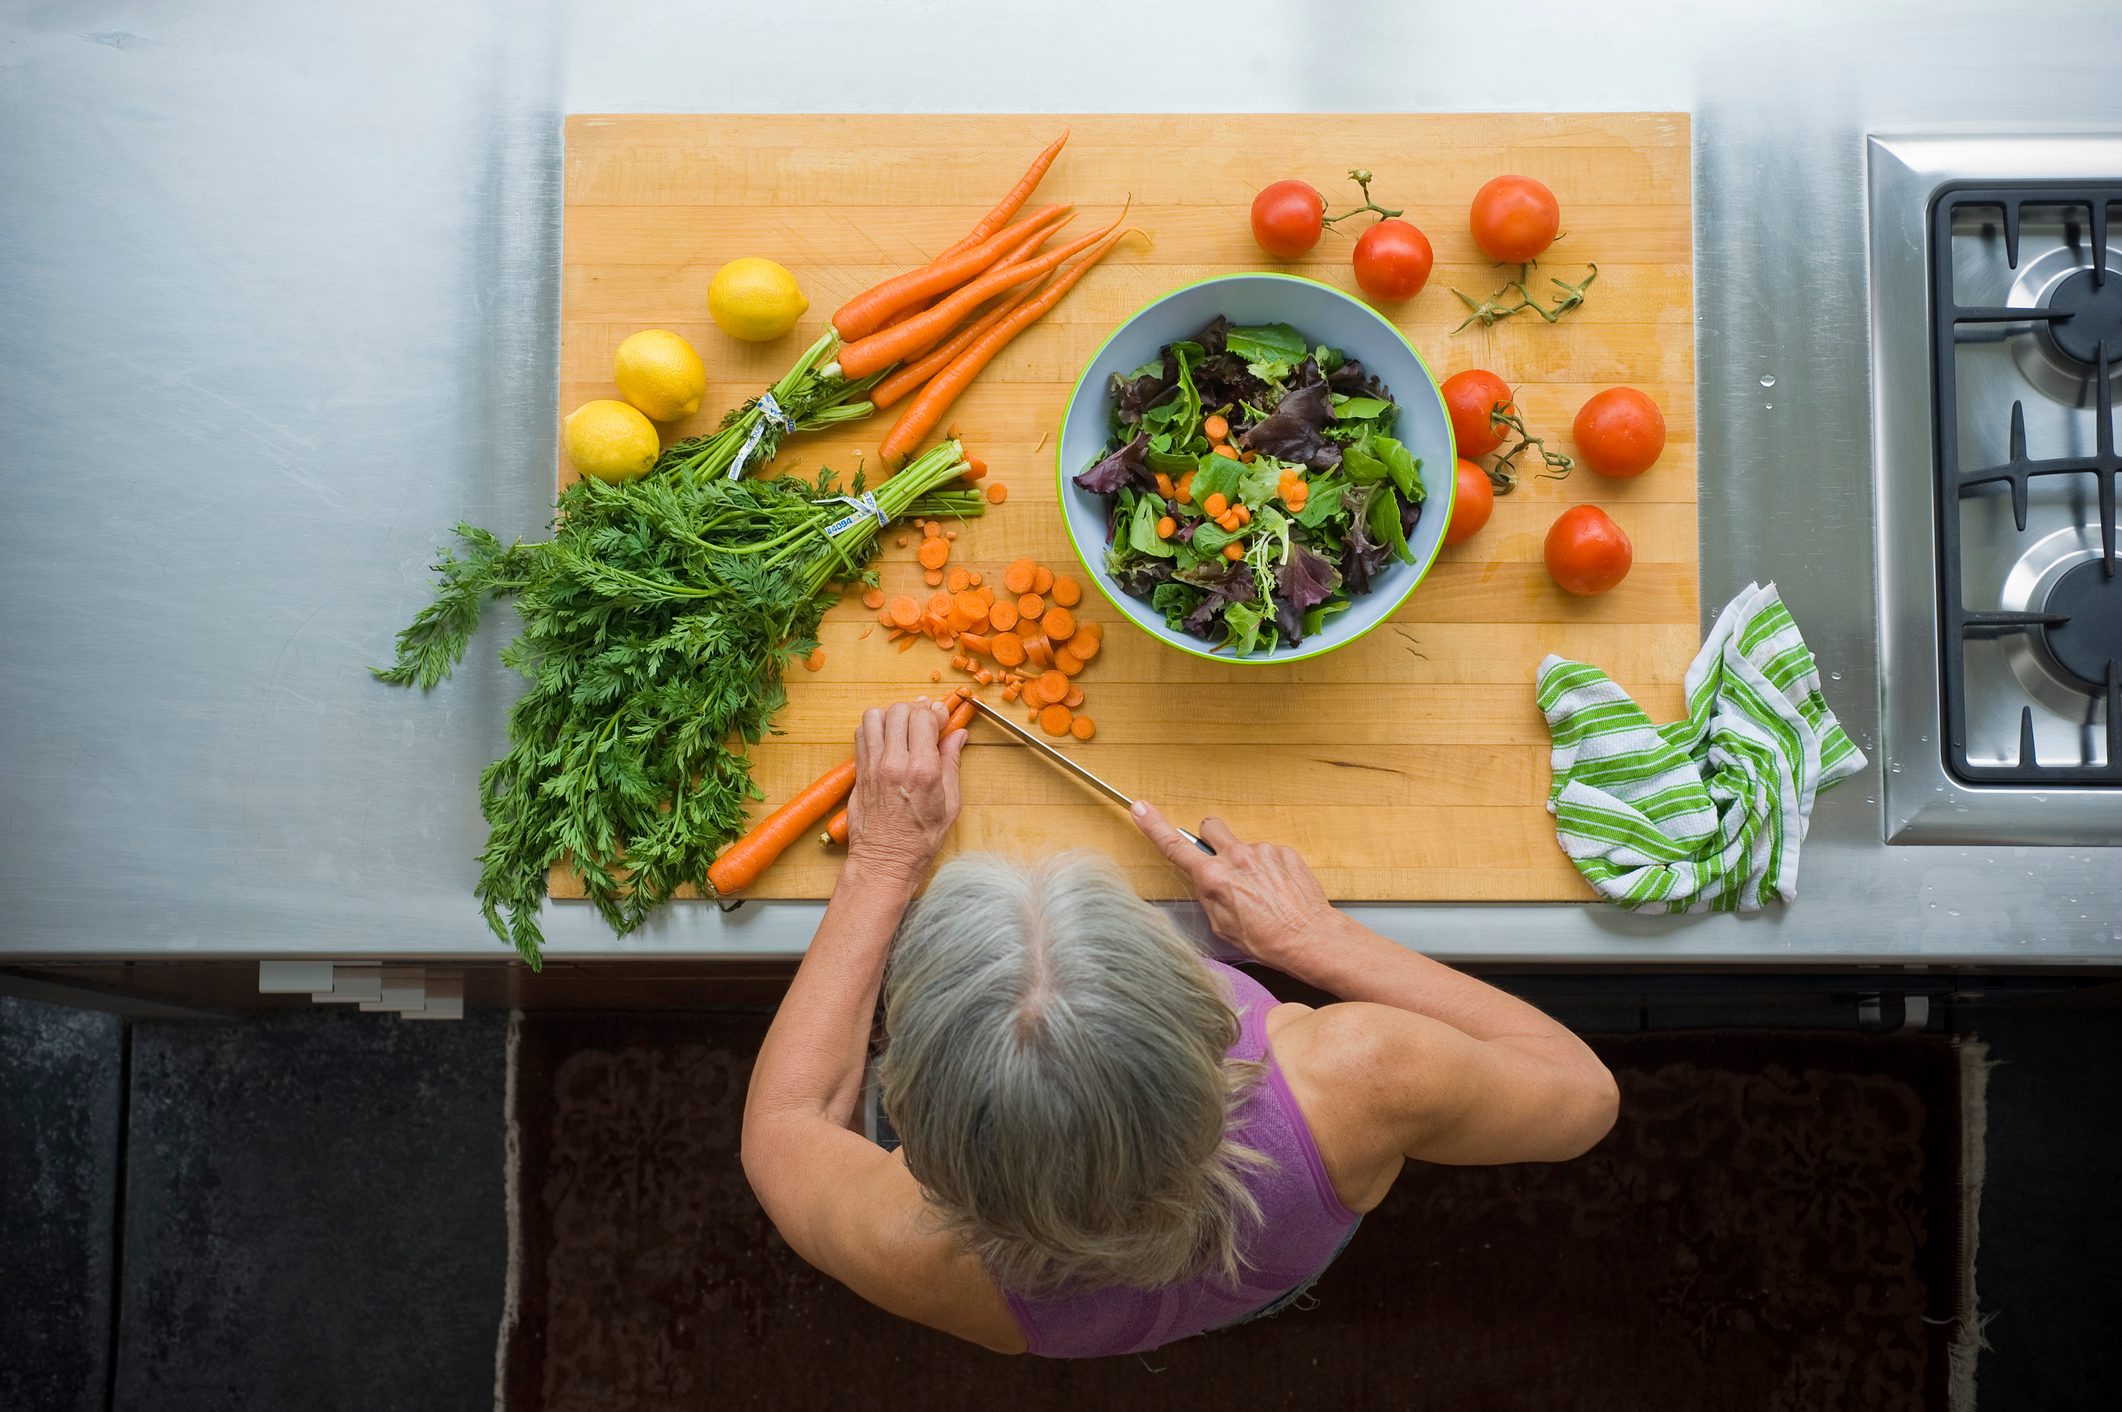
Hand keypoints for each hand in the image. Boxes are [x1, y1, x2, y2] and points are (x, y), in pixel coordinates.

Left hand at [845, 698, 965, 885]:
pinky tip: (886, 741)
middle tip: (925, 722)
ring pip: (875, 716)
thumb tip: (958, 735)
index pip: (923, 717)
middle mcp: (894, 763)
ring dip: (891, 716)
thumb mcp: (950, 804)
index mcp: (922, 770)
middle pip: (899, 711)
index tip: (941, 719)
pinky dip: (874, 729)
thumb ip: (952, 763)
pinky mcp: (859, 772)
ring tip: (903, 728)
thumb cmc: (920, 839)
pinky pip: (861, 734)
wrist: (885, 861)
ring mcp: (872, 766)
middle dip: (915, 710)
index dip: (935, 712)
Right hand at [1129, 803, 1332, 967]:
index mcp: (1214, 878)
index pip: (1175, 846)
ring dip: (1247, 863)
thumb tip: (1205, 881)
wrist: (1309, 938)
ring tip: (1262, 892)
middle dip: (1211, 839)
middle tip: (1222, 862)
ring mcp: (1262, 851)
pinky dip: (1270, 868)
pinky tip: (1278, 890)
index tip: (1140, 809)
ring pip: (1243, 846)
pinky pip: (1268, 854)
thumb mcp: (1222, 926)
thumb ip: (1208, 896)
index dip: (1154, 826)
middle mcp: (1236, 858)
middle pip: (1211, 827)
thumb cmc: (1267, 940)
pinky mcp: (1284, 851)